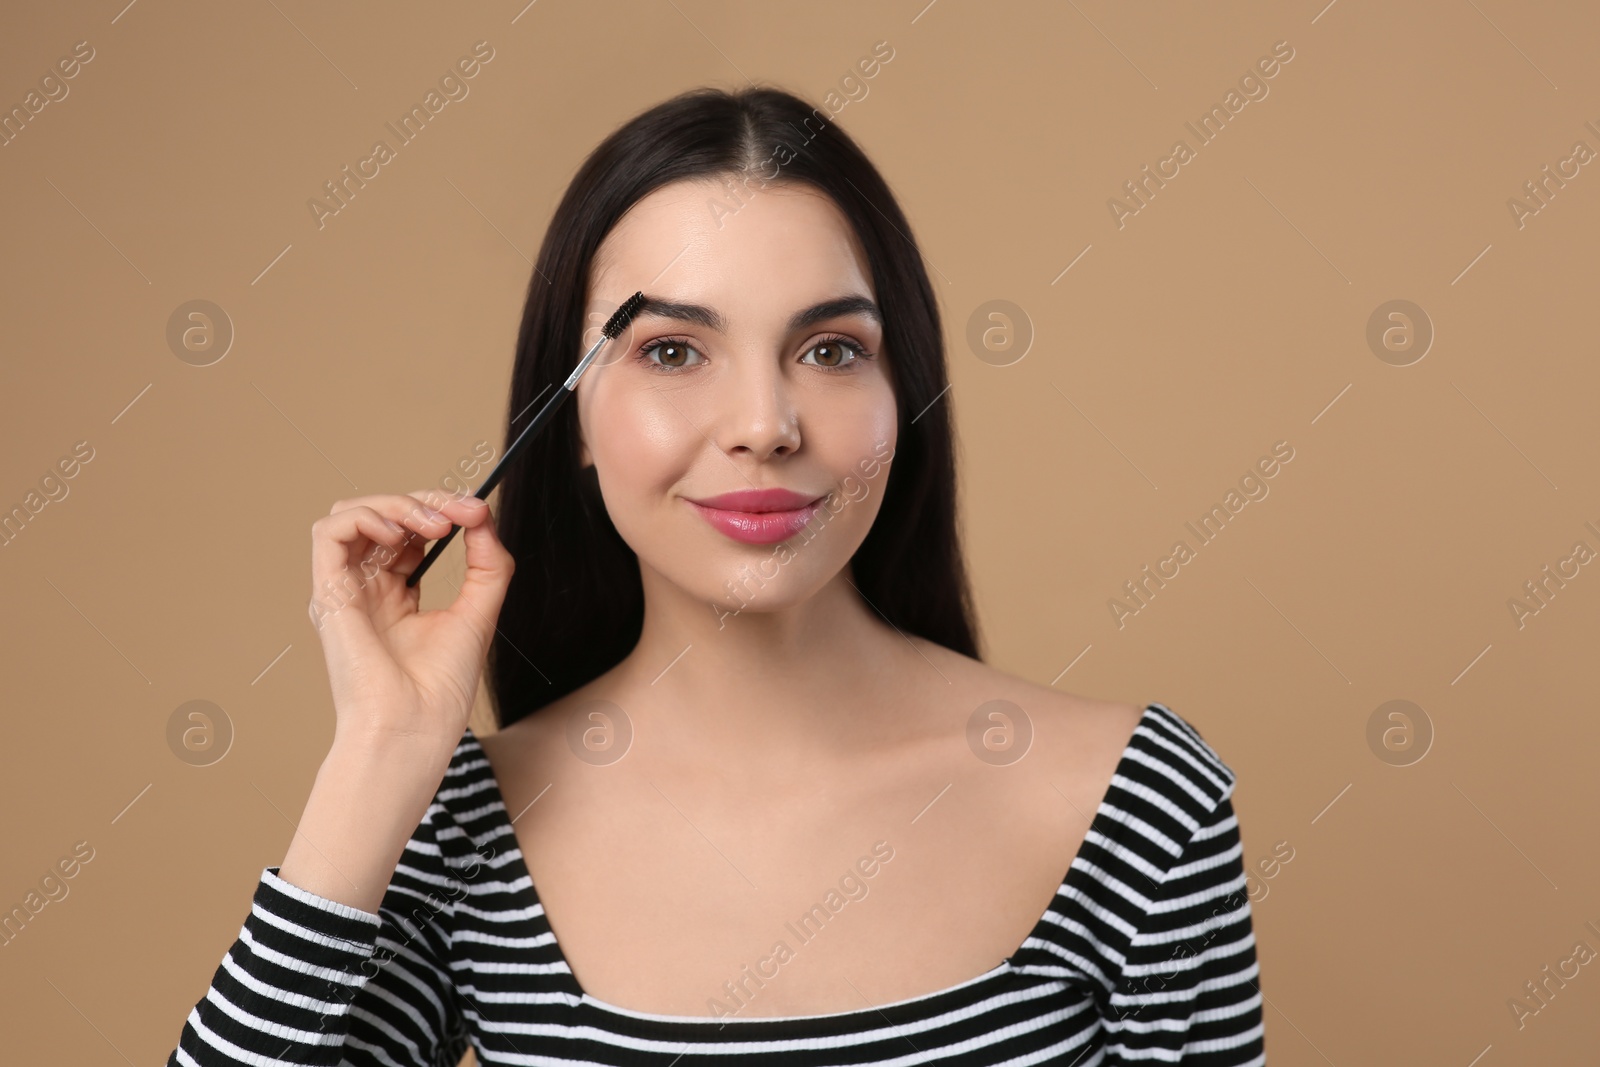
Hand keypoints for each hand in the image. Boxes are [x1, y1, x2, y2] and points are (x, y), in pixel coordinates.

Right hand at [307, 490, 513, 755]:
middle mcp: (367, 589)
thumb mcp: (478, 613)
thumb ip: (487, 564)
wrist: (413, 729)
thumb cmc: (439, 690)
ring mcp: (346, 590)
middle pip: (384, 516)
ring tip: (435, 525)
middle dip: (426, 501)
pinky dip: (365, 516)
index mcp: (397, 596)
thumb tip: (483, 515)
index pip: (411, 532)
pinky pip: (329, 532)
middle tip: (464, 511)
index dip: (442, 511)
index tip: (477, 511)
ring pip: (353, 514)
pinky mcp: (328, 593)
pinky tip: (399, 533)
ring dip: (396, 504)